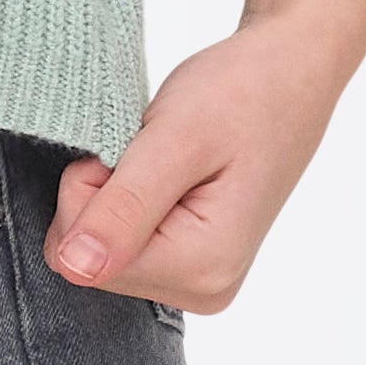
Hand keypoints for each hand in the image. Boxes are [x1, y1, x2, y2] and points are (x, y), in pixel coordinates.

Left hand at [44, 10, 360, 315]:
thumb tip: (76, 268)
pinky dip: (133, 202)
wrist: (289, 74)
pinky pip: (126, 244)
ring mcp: (201, 280)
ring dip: (119, 195)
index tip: (139, 151)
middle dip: (104, 194)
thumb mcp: (175, 140)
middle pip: (89, 260)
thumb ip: (124, 207)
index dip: (91, 189)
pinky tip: (174, 177)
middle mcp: (204, 289)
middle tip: (156, 153)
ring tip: (171, 161)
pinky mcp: (194, 264)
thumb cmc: (241, 94)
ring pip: (103, 251)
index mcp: (202, 268)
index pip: (79, 256)